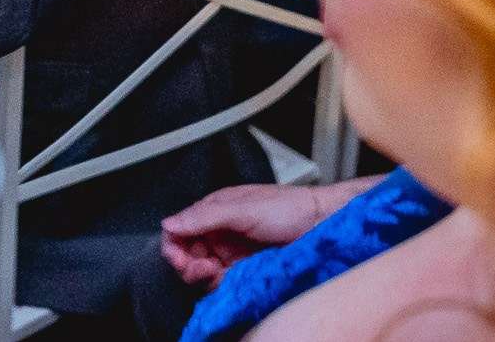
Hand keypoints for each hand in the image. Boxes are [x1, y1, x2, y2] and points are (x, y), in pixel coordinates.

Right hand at [159, 179, 372, 288]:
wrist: (325, 226)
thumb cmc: (290, 209)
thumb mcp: (243, 209)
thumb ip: (205, 216)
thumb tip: (169, 223)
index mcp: (214, 211)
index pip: (179, 230)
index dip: (174, 245)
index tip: (179, 258)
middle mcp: (221, 233)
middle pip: (188, 254)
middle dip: (188, 264)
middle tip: (201, 269)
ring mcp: (234, 254)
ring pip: (204, 272)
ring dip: (206, 276)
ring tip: (218, 273)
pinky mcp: (247, 272)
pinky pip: (224, 283)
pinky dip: (222, 286)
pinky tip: (230, 281)